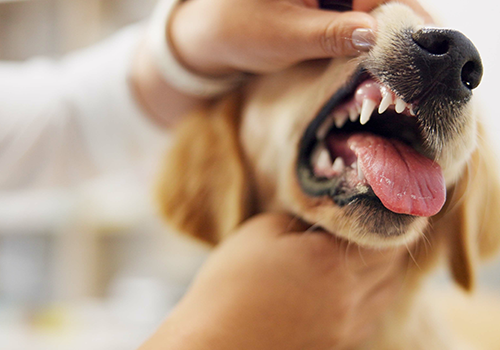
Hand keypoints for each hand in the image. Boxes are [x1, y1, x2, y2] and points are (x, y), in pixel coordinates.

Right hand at [140, 213, 406, 349]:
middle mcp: (349, 298)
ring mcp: (345, 327)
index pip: (386, 238)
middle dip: (387, 243)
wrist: (215, 344)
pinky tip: (348, 287)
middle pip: (392, 266)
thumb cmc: (231, 285)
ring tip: (364, 255)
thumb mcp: (261, 232)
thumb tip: (323, 219)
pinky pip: (371, 316)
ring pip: (387, 293)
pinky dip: (370, 297)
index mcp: (332, 263)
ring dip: (383, 271)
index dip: (387, 220)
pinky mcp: (336, 345)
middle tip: (373, 226)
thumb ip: (300, 220)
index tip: (381, 206)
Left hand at [170, 0, 432, 75]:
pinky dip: (369, 34)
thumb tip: (375, 33)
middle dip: (401, 22)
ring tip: (410, 58)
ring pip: (369, 7)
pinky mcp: (324, 6)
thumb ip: (330, 34)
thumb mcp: (285, 36)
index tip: (427, 38)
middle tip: (426, 55)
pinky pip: (354, 16)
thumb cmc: (239, 30)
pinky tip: (382, 52)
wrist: (211, 36)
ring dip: (388, 30)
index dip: (405, 12)